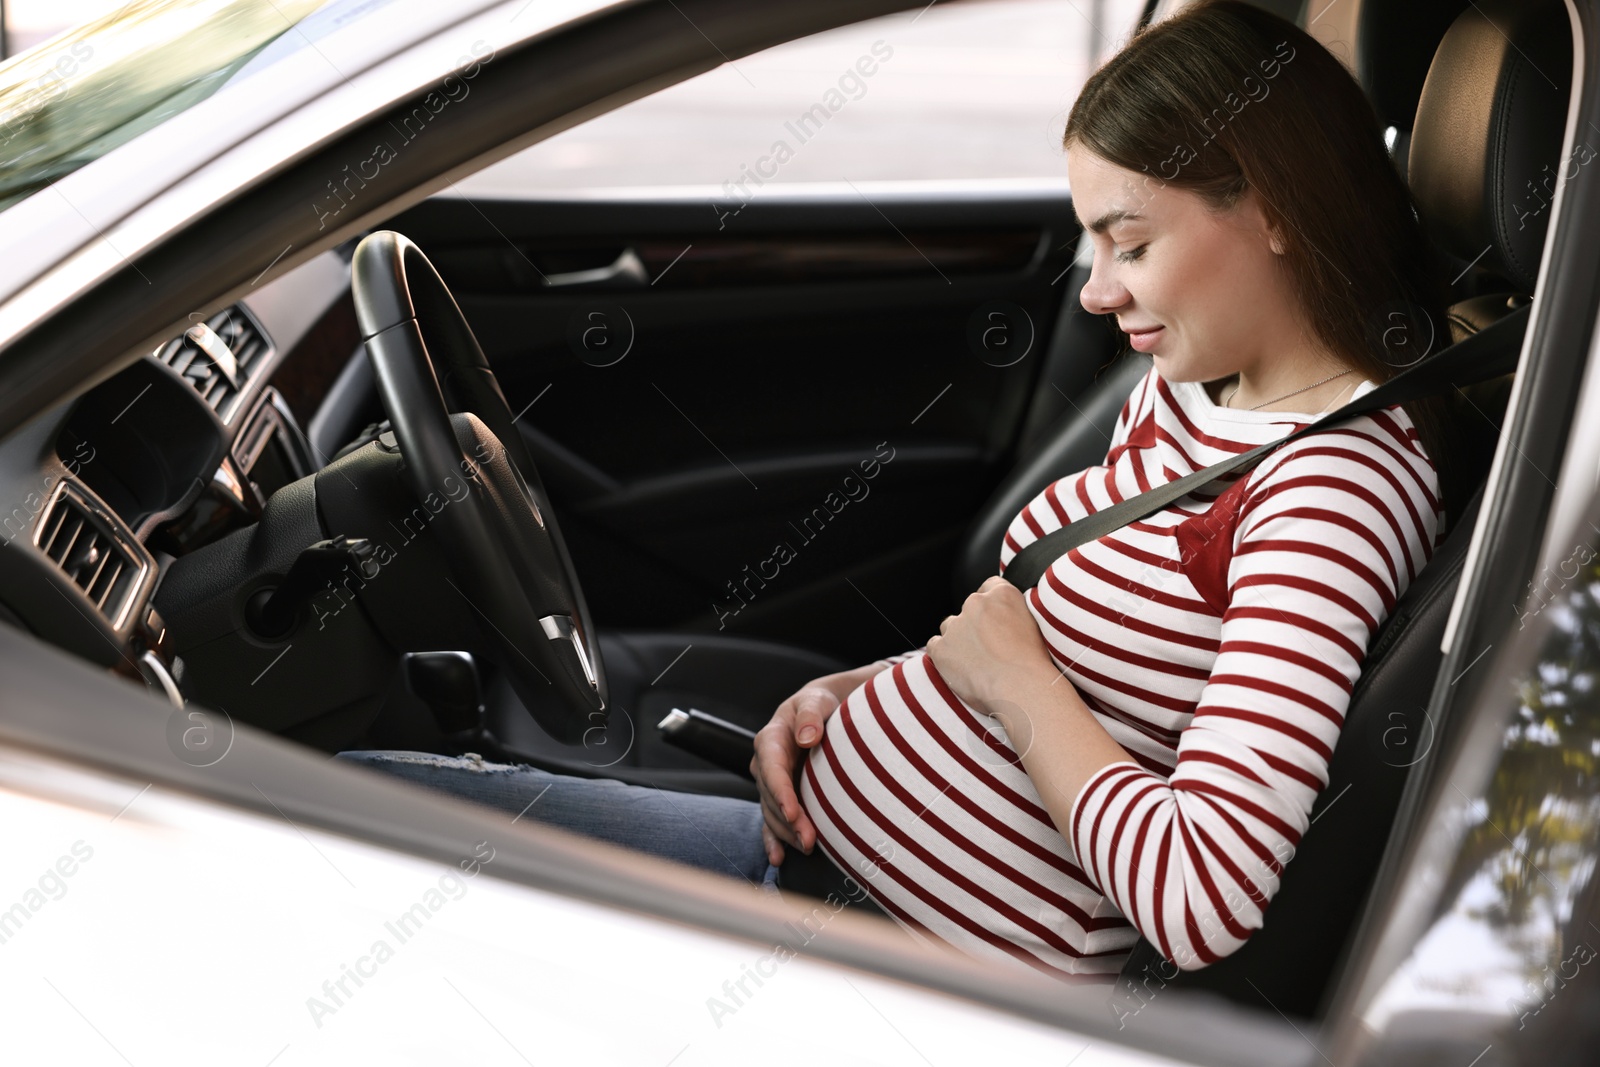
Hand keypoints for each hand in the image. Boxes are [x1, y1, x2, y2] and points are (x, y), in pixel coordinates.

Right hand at [750, 680, 845, 865]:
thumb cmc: (819, 705)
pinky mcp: (779, 796)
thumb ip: (811, 716)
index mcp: (770, 740)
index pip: (771, 769)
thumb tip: (807, 737)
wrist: (820, 711)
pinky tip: (778, 858)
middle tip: (811, 841)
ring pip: (773, 814)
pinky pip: (771, 822)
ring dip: (787, 834)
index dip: (780, 792)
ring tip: (809, 849)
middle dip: (789, 821)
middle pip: (772, 798)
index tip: (792, 812)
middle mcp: (765, 764)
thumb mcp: (816, 701)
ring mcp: (770, 783)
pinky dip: (774, 841)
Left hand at [925, 575, 1056, 712]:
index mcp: (1002, 595)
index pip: (990, 587)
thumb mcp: (1035, 625)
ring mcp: (955, 625)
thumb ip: (1016, 613)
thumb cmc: (1033, 664)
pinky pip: (935, 646)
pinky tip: (960, 668)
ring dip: (959, 640)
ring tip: (976, 662)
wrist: (1020, 687)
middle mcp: (976, 604)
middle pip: (969, 609)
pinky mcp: (941, 648)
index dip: (992, 606)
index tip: (994, 621)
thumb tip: (1008, 619)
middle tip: (989, 648)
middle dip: (975, 625)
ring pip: (950, 627)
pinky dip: (944, 656)